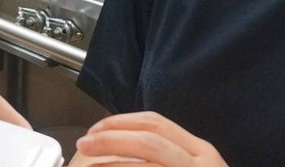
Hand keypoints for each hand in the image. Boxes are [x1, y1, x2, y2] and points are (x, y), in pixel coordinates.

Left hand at [73, 112, 227, 166]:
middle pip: (147, 140)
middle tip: (83, 143)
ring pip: (144, 166)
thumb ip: (165, 156)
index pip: (156, 122)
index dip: (120, 122)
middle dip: (110, 138)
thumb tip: (120, 141)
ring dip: (111, 165)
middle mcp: (201, 163)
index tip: (95, 129)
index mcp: (200, 151)